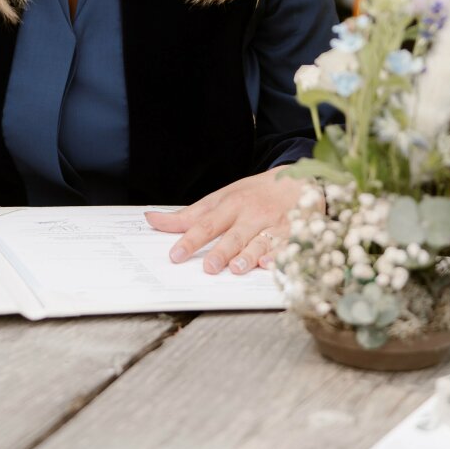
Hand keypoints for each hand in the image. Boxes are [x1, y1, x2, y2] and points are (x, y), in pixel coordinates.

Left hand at [145, 168, 320, 274]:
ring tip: (237, 268)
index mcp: (230, 205)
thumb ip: (188, 215)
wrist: (297, 181)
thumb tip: (152, 220)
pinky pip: (287, 247)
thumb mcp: (220, 199)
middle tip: (209, 267)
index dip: (190, 240)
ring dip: (249, 255)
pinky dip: (279, 256)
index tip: (176, 255)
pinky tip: (271, 264)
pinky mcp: (294, 234)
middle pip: (234, 235)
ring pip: (260, 242)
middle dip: (221, 251)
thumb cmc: (252, 194)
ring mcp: (273, 224)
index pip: (206, 224)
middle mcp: (251, 214)